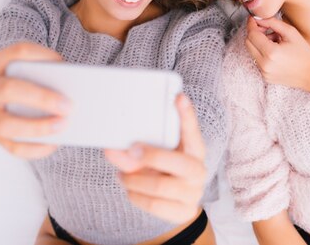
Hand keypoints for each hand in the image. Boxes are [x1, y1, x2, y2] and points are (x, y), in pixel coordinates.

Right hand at [0, 42, 69, 158]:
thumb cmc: (7, 80)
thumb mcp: (13, 67)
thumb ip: (38, 70)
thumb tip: (71, 86)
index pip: (17, 52)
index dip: (43, 56)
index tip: (64, 64)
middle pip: (8, 90)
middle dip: (41, 98)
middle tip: (68, 105)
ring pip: (6, 125)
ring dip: (38, 127)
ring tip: (64, 125)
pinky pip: (13, 148)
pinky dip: (36, 148)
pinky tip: (56, 143)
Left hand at [104, 94, 206, 223]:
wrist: (178, 202)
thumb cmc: (164, 170)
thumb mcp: (153, 157)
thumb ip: (135, 152)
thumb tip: (111, 149)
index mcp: (194, 150)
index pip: (192, 130)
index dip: (187, 114)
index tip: (179, 97)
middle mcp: (198, 170)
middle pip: (178, 163)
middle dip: (152, 156)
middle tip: (131, 149)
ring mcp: (193, 192)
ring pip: (160, 186)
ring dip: (135, 180)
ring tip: (122, 176)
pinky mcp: (183, 212)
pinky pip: (154, 205)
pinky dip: (136, 196)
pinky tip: (130, 190)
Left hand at [245, 16, 309, 88]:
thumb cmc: (304, 54)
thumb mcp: (291, 33)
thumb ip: (273, 23)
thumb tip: (259, 19)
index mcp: (271, 53)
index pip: (252, 34)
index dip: (252, 24)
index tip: (254, 19)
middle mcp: (265, 64)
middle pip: (248, 43)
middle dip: (254, 33)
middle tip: (266, 29)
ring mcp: (264, 72)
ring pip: (252, 52)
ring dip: (259, 44)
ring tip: (276, 42)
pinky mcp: (265, 76)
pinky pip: (258, 61)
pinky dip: (263, 53)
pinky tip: (276, 53)